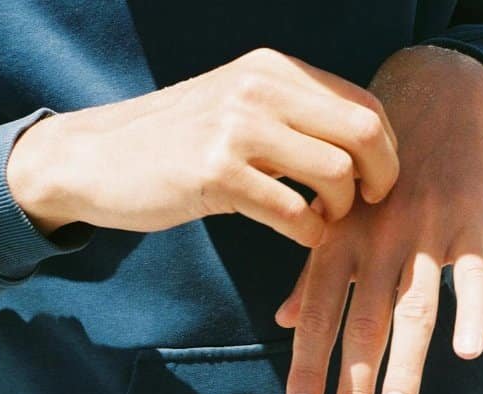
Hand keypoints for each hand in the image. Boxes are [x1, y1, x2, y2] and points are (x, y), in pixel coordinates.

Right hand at [6, 48, 400, 247]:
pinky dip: (309, 233)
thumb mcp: (237, 107)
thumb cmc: (176, 142)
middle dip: (380, 178)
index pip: (365, 103)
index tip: (375, 181)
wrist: (95, 159)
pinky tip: (298, 234)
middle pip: (364, 133)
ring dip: (340, 210)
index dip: (386, 150)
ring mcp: (237, 128)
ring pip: (335, 173)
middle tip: (364, 205)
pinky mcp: (215, 173)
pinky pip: (293, 211)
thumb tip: (364, 142)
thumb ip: (293, 113)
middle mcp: (260, 88)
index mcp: (272, 69)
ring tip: (321, 221)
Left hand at [274, 45, 482, 393]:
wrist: (433, 105)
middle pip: (364, 322)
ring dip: (406, 364)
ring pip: (415, 308)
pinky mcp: (472, 226)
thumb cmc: (375, 177)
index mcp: (338, 242)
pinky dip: (473, 310)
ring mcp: (425, 234)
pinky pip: (474, 275)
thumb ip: (314, 272)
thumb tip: (282, 322)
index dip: (308, 364)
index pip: (317, 314)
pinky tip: (468, 352)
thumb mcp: (337, 215)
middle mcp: (377, 241)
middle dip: (354, 382)